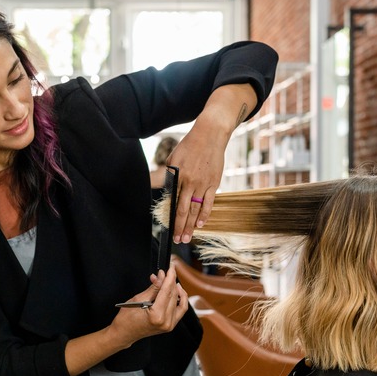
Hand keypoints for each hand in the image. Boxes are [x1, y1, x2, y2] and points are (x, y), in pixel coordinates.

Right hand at [109, 265, 188, 347]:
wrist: (124, 333)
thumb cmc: (126, 319)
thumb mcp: (138, 299)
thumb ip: (153, 288)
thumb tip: (161, 276)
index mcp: (157, 315)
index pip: (167, 291)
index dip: (170, 277)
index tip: (171, 267)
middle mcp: (166, 322)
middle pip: (173, 295)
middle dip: (170, 281)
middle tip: (165, 272)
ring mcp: (169, 325)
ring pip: (179, 302)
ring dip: (176, 289)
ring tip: (170, 281)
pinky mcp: (170, 325)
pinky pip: (180, 310)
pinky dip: (180, 299)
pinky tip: (177, 291)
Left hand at [166, 127, 224, 243]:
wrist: (210, 135)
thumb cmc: (189, 146)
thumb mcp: (173, 158)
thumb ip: (168, 175)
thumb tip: (162, 188)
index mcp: (178, 176)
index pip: (173, 202)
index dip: (171, 218)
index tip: (169, 229)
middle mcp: (190, 182)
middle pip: (184, 210)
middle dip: (180, 227)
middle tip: (178, 240)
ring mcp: (203, 183)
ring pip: (196, 209)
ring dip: (192, 225)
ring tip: (188, 237)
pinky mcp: (214, 183)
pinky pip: (209, 202)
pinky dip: (205, 214)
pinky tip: (201, 224)